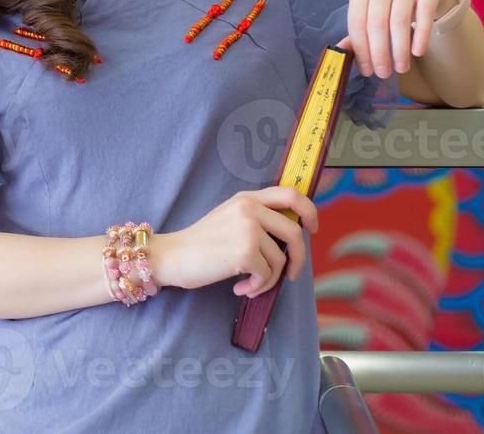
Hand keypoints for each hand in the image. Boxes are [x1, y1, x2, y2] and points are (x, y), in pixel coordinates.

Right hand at [150, 187, 318, 296]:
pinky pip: (267, 275)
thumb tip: (290, 239)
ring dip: (268, 279)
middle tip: (291, 274)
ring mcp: (247, 229)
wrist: (172, 256)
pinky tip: (240, 289)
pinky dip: (257, 287)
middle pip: (293, 232)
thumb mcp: (229, 219)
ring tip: (250, 284)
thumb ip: (256, 219)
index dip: (309, 211)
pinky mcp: (245, 252)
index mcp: (246, 198)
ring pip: (280, 259)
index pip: (290, 194)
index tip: (311, 229)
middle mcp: (249, 209)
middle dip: (298, 259)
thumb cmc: (200, 244)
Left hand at [336, 0, 457, 78]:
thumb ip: (360, 30)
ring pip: (399, 21)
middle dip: (379, 53)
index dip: (360, 49)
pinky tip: (418, 52)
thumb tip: (342, 53)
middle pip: (376, 23)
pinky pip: (423, 14)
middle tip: (383, 74)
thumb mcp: (374, 12)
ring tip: (401, 68)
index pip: (356, 22)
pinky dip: (420, 36)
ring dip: (399, 49)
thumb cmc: (394, 2)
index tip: (366, 71)